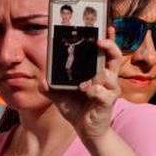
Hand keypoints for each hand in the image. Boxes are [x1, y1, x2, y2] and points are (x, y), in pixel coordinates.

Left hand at [42, 28, 122, 142]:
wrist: (86, 129)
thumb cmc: (76, 107)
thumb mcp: (59, 95)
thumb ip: (50, 87)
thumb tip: (41, 80)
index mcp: (97, 72)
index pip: (105, 52)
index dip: (108, 38)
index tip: (106, 26)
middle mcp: (107, 78)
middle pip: (114, 57)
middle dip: (110, 46)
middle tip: (100, 40)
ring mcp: (109, 90)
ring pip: (110, 75)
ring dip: (100, 72)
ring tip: (89, 76)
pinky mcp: (107, 103)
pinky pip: (104, 93)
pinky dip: (95, 90)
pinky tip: (87, 90)